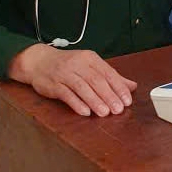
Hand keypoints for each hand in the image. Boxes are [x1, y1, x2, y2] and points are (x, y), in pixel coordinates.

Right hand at [7, 44, 136, 116]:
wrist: (39, 61)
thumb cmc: (69, 65)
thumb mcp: (91, 66)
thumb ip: (111, 76)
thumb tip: (132, 86)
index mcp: (91, 59)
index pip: (108, 73)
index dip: (119, 87)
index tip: (127, 100)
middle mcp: (78, 64)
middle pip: (96, 81)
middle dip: (109, 96)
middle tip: (118, 109)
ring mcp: (65, 74)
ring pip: (82, 87)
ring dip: (94, 101)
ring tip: (105, 113)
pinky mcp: (53, 84)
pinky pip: (66, 94)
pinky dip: (76, 103)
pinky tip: (85, 112)